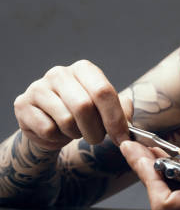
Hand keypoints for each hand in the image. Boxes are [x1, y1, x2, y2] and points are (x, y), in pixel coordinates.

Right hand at [13, 59, 131, 150]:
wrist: (49, 122)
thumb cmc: (83, 113)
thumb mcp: (105, 108)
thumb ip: (121, 112)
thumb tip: (126, 125)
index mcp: (84, 69)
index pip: (103, 91)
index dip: (115, 118)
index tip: (122, 138)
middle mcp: (60, 73)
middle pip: (84, 106)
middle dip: (96, 130)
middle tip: (97, 139)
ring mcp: (39, 87)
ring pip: (66, 120)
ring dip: (76, 134)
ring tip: (75, 131)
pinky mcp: (23, 104)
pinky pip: (48, 130)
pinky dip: (58, 138)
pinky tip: (57, 132)